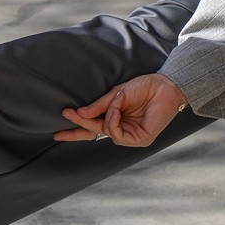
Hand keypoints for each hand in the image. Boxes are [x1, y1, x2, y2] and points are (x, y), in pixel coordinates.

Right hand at [53, 72, 188, 148]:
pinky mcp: (139, 139)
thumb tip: (80, 113)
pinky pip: (116, 133)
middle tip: (59, 132)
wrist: (165, 85)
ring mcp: (131, 135)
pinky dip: (113, 119)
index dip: (78, 126)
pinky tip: (117, 108)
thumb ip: (100, 105)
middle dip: (78, 131)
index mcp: (117, 116)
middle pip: (95, 133)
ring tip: (114, 101)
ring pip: (105, 131)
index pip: (94, 125)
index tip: (60, 125)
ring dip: (105, 115)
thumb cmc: (145, 87)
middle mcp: (123, 127)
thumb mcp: (118, 93)